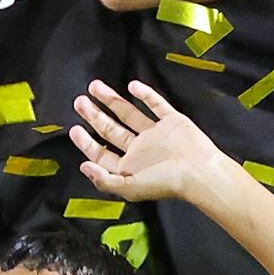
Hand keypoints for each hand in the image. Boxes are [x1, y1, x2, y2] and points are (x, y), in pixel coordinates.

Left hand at [70, 80, 228, 202]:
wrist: (199, 171)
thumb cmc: (166, 183)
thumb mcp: (129, 188)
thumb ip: (103, 179)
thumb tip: (83, 167)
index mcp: (128, 167)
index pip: (102, 153)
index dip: (86, 142)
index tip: (74, 128)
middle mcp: (139, 150)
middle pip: (111, 130)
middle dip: (94, 116)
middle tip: (79, 101)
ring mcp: (156, 134)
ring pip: (129, 114)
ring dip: (112, 101)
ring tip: (95, 87)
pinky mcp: (172, 121)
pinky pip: (156, 104)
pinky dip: (146, 94)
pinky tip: (132, 86)